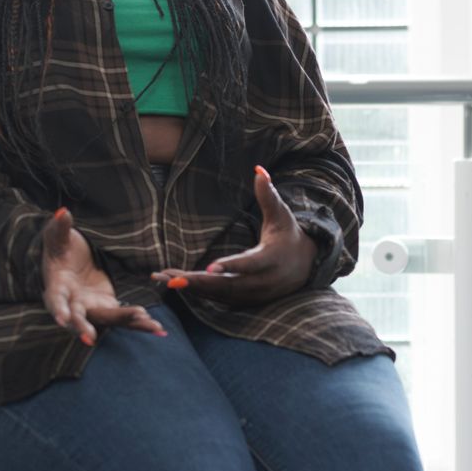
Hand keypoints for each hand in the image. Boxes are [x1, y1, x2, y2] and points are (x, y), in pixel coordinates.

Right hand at [42, 207, 165, 344]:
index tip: (62, 320)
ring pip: (108, 320)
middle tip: (92, 338)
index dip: (58, 309)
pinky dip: (140, 323)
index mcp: (58, 286)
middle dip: (87, 327)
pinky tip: (159, 329)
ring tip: (151, 326)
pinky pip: (124, 317)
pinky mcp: (108, 307)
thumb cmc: (61, 249)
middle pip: (81, 317)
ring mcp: (92, 308)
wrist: (71, 260)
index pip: (56, 299)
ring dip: (128, 323)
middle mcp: (74, 303)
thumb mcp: (58, 237)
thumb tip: (63, 212)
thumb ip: (60, 227)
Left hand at [152, 166, 318, 306]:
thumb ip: (268, 194)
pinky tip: (178, 283)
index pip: (250, 264)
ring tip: (166, 279)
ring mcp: (255, 294)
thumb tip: (258, 169)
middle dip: (200, 283)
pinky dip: (199, 294)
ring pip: (221, 295)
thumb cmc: (288, 234)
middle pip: (229, 285)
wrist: (306, 265)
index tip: (211, 268)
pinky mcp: (247, 301)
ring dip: (194, 288)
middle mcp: (263, 281)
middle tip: (173, 279)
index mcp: (271, 258)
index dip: (231, 266)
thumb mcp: (280, 214)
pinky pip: (220, 299)